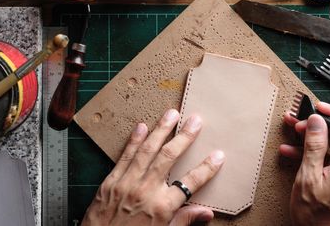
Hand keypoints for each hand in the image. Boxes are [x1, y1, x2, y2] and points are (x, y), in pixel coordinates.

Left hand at [82, 109, 224, 225]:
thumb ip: (184, 220)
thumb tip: (207, 212)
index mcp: (162, 207)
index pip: (191, 182)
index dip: (207, 168)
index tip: (218, 156)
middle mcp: (146, 191)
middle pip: (170, 157)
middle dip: (185, 137)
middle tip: (196, 120)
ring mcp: (127, 183)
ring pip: (147, 150)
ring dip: (161, 129)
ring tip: (171, 113)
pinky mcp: (110, 182)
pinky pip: (125, 156)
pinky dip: (134, 140)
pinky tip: (142, 127)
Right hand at [280, 102, 329, 225]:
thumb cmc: (315, 217)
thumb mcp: (309, 177)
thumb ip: (314, 146)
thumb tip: (317, 121)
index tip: (318, 107)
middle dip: (319, 125)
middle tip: (298, 120)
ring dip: (312, 138)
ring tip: (291, 130)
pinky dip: (313, 153)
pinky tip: (293, 151)